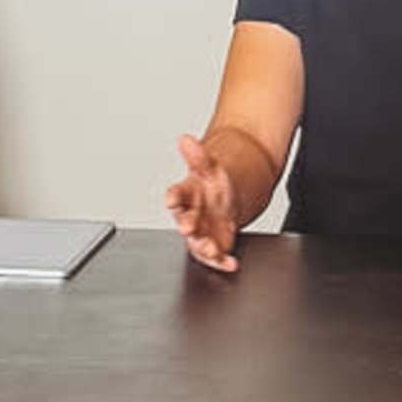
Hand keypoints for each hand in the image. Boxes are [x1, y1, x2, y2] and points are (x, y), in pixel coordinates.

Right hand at [165, 134, 243, 273]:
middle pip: (185, 221)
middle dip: (186, 224)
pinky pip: (215, 256)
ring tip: (212, 247)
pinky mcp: (213, 246)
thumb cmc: (212, 185)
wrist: (229, 200)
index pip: (176, 194)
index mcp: (186, 195)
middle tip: (188, 227)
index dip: (172, 197)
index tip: (171, 199)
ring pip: (197, 242)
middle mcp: (190, 216)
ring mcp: (201, 233)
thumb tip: (185, 139)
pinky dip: (222, 261)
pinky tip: (230, 262)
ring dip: (203, 246)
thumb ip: (198, 156)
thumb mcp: (210, 167)